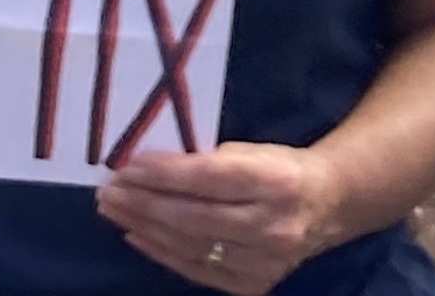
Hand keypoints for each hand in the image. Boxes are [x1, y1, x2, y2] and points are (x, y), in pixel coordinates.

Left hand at [97, 141, 345, 292]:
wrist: (327, 205)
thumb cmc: (280, 169)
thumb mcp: (253, 152)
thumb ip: (208, 161)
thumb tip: (148, 167)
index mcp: (275, 181)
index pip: (208, 178)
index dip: (163, 174)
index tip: (126, 167)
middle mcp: (272, 225)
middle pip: (194, 216)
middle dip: (144, 203)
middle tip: (108, 191)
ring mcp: (263, 261)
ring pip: (191, 245)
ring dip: (145, 227)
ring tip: (114, 209)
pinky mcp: (253, 284)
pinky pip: (197, 269)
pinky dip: (162, 253)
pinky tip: (137, 235)